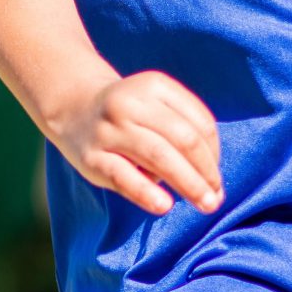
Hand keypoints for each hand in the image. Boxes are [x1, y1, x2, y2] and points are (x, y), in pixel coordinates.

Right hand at [50, 69, 222, 216]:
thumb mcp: (156, 105)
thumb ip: (184, 131)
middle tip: (217, 199)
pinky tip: (164, 206)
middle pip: (184, 139)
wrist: (74, 108)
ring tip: (206, 205)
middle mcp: (131, 103)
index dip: (215, 153)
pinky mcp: (92, 156)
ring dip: (188, 184)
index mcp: (155, 86)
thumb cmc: (129, 115)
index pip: (200, 122)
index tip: (216, 177)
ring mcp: (109, 129)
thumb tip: (212, 181)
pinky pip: (123, 176)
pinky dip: (146, 192)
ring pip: (159, 156)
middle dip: (207, 172)